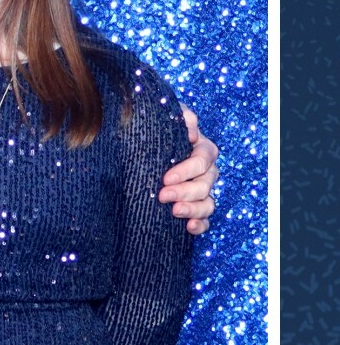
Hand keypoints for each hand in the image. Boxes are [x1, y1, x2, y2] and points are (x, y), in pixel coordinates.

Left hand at [159, 107, 218, 235]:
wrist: (136, 150)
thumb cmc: (153, 132)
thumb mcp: (164, 118)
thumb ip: (180, 117)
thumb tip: (191, 131)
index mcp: (201, 149)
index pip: (204, 159)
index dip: (188, 169)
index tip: (166, 178)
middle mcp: (205, 171)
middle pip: (205, 184)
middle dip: (185, 191)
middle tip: (163, 195)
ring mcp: (200, 191)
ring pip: (208, 203)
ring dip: (193, 209)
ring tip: (175, 211)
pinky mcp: (193, 208)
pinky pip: (204, 220)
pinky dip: (200, 225)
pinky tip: (188, 227)